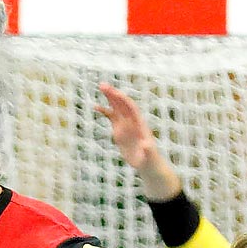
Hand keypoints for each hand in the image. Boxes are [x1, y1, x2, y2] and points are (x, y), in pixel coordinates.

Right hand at [95, 82, 181, 201]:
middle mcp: (132, 121)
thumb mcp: (149, 155)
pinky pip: (111, 117)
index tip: (115, 93)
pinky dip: (104, 111)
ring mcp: (125, 125)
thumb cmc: (150, 159)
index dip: (123, 100)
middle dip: (114, 94)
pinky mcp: (119, 130)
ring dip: (109, 97)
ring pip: (117, 107)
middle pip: (122, 104)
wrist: (147, 162)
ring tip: (101, 87)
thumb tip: (145, 145)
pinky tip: (96, 107)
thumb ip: (148, 149)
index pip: (131, 108)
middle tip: (103, 85)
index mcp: (139, 124)